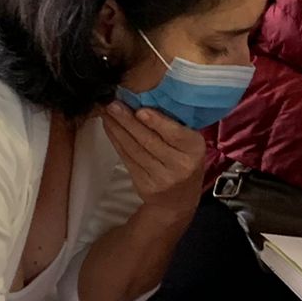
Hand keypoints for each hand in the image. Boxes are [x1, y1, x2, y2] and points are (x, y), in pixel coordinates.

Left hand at [103, 102, 205, 220]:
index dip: (156, 122)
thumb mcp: (190, 144)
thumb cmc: (184, 162)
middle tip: (113, 104)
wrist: (178, 200)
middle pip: (149, 140)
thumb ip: (174, 126)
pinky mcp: (144, 184)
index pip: (175, 134)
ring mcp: (161, 177)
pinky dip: (116, 141)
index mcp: (195, 149)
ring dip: (117, 129)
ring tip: (106, 112)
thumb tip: (144, 100)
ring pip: (135, 149)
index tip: (140, 109)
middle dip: (128, 121)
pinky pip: (127, 158)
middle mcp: (180, 165)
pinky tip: (110, 128)